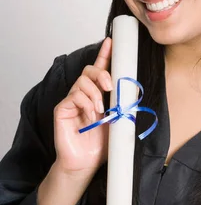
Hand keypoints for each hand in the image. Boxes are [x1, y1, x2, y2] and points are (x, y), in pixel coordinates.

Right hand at [53, 38, 112, 175]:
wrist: (86, 163)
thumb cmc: (101, 144)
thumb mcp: (119, 121)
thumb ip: (124, 104)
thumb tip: (134, 90)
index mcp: (99, 95)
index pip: (101, 69)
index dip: (105, 54)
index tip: (112, 41)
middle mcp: (84, 94)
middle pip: (89, 71)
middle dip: (101, 73)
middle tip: (109, 85)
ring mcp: (72, 101)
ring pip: (81, 82)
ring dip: (94, 93)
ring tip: (101, 109)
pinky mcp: (62, 109)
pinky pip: (74, 96)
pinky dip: (85, 104)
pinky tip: (90, 116)